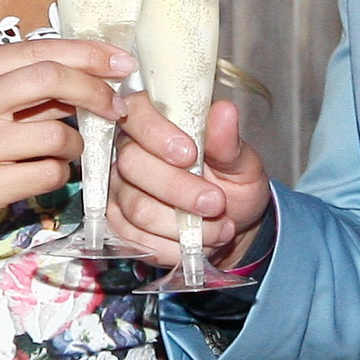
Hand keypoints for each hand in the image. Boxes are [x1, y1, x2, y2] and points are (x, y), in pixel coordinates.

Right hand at [0, 43, 128, 264]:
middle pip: (51, 79)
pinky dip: (58, 175)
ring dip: (76, 144)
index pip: (37, 50)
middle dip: (96, 91)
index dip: (88, 54)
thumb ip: (17, 87)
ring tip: (63, 151)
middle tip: (118, 107)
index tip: (122, 62)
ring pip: (57, 134)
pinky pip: (49, 175)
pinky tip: (42, 176)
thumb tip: (88, 73)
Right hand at [107, 95, 271, 267]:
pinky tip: (196, 243)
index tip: (189, 154)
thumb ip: (228, 142)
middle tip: (216, 202)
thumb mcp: (241, 162)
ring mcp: (119, 188)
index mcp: (155, 121)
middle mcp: (128, 151)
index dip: (156, 133)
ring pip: (138, 207)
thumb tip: (224, 111)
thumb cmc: (232, 183)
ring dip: (182, 225)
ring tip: (219, 228)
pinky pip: (136, 239)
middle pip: (133, 165)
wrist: (230, 223)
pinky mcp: (118, 223)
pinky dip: (172, 247)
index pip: (136, 112)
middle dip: (179, 189)